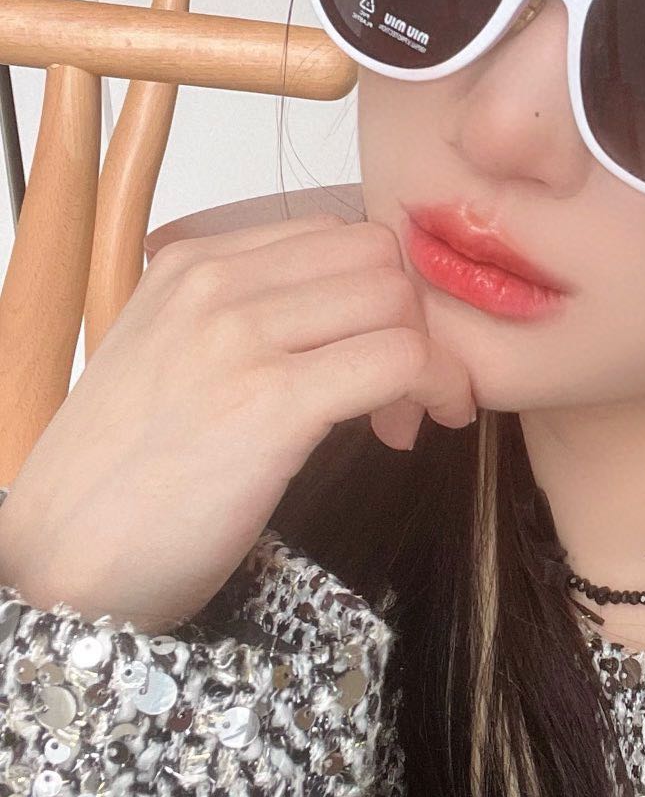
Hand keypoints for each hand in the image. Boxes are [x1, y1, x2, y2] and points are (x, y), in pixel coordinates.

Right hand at [0, 213, 474, 631]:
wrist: (62, 561)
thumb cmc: (120, 479)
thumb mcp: (167, 360)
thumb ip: (242, 321)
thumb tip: (342, 322)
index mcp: (191, 265)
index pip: (334, 236)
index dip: (374, 295)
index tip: (370, 358)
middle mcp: (214, 284)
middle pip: (377, 258)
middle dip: (409, 320)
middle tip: (396, 394)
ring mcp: (240, 336)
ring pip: (398, 301)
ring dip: (424, 359)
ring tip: (396, 420)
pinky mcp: (272, 401)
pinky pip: (401, 359)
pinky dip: (429, 390)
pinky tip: (402, 434)